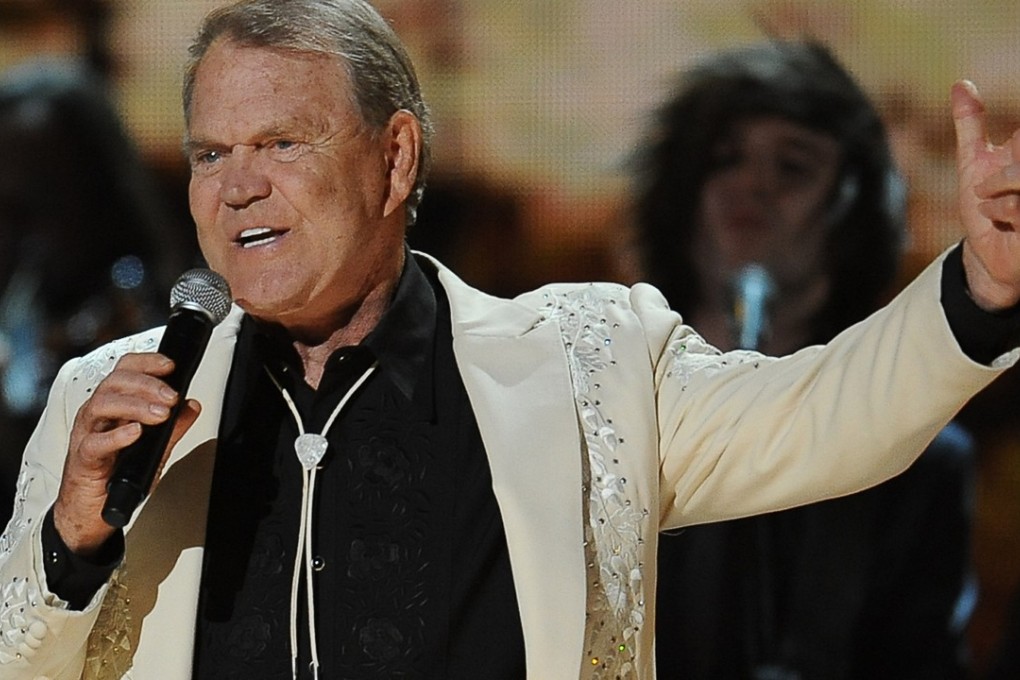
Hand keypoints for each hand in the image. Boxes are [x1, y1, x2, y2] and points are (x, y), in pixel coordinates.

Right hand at [53, 353, 200, 554]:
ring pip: (102, 405)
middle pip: (115, 382)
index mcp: (113, 405)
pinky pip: (95, 443)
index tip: (170, 366)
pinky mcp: (83, 460)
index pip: (125, 370)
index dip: (146, 362)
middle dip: (147, 384)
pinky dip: (117, 436)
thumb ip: (173, 427)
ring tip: (160, 414)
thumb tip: (193, 405)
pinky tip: (135, 433)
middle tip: (172, 396)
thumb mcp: (155, 448)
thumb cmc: (117, 475)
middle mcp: (97, 415)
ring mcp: (87, 435)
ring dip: (135, 405)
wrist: (91, 510)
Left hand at [952, 79, 1019, 309]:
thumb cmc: (985, 209)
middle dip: (1004, 171)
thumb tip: (960, 84)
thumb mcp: (973, 162)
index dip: (1018, 142)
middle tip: (985, 187)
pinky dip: (997, 212)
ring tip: (989, 203)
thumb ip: (971, 123)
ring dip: (997, 189)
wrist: (987, 255)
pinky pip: (1016, 206)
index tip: (996, 164)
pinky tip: (999, 224)